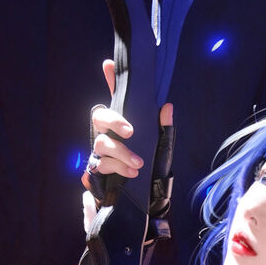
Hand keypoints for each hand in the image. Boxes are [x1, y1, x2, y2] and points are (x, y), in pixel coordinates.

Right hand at [87, 59, 172, 182]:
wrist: (149, 199)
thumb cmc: (154, 168)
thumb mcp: (163, 147)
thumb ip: (164, 128)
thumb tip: (167, 107)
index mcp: (124, 125)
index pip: (116, 99)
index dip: (110, 81)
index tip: (108, 65)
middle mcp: (109, 135)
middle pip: (99, 117)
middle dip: (113, 121)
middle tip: (131, 131)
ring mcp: (101, 153)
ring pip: (101, 144)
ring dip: (121, 152)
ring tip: (138, 163)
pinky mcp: (98, 171)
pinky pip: (101, 166)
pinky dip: (117, 168)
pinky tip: (132, 173)